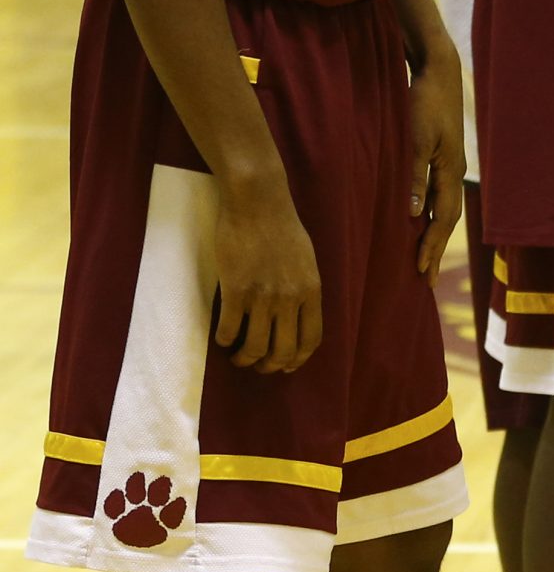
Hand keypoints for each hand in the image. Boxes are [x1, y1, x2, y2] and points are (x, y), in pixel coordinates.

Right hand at [211, 165, 322, 372]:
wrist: (258, 204)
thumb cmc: (283, 228)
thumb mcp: (307, 261)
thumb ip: (304, 289)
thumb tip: (298, 315)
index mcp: (311, 291)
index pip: (311, 339)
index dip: (298, 359)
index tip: (286, 366)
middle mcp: (290, 299)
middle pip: (283, 351)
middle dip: (270, 367)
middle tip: (259, 367)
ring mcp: (262, 297)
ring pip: (254, 347)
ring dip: (245, 359)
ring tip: (238, 357)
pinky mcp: (235, 291)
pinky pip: (228, 330)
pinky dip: (224, 340)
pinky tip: (222, 338)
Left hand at [407, 42, 466, 273]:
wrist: (438, 71)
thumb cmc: (425, 103)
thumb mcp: (415, 140)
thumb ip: (414, 177)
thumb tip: (412, 214)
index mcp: (451, 172)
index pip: (442, 219)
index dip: (431, 246)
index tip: (420, 272)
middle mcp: (453, 172)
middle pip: (447, 219)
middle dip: (436, 249)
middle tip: (426, 279)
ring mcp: (449, 164)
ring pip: (443, 208)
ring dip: (433, 234)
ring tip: (425, 256)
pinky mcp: (441, 155)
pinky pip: (437, 193)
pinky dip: (429, 213)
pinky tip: (419, 219)